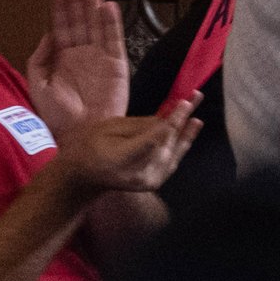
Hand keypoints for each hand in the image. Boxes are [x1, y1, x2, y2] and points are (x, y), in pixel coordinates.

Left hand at [27, 0, 128, 130]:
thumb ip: (40, 59)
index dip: (60, 8)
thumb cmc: (57, 116)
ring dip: (94, 5)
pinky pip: (114, 39)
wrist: (81, 134)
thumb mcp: (38, 86)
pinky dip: (111, 23)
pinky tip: (107, 7)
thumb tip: (49, 33)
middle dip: (77, 0)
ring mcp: (101, 57)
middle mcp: (83, 54)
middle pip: (80, 21)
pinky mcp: (117, 64)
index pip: (62, 27)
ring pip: (97, 24)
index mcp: (63, 59)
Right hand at [53, 98, 202, 199]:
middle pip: (166, 144)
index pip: (154, 139)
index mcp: (120, 160)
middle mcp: (137, 175)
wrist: (82, 178)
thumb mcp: (109, 128)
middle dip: (182, 120)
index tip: (186, 102)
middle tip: (195, 97)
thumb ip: (140, 124)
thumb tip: (167, 116)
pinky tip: (192, 128)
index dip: (173, 120)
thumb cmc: (89, 147)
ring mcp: (147, 182)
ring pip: (173, 152)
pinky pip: (172, 160)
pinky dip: (182, 144)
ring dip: (187, 131)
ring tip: (197, 111)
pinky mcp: (154, 183)